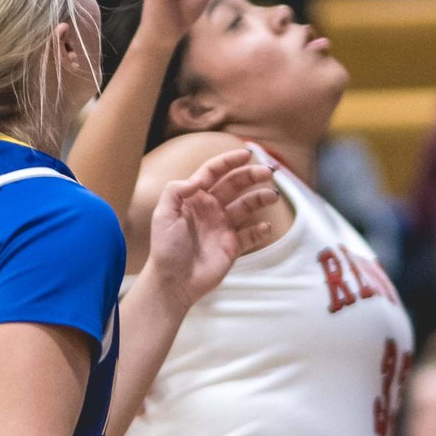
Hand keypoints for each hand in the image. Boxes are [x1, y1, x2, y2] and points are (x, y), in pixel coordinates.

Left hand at [146, 145, 282, 307]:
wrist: (173, 282)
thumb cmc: (165, 248)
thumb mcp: (162, 215)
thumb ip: (176, 191)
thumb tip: (198, 179)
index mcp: (194, 198)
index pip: (214, 172)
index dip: (230, 161)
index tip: (247, 154)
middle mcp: (211, 208)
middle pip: (235, 185)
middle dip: (252, 176)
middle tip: (268, 172)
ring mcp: (223, 227)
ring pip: (247, 206)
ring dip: (260, 198)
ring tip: (272, 196)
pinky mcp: (232, 246)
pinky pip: (250, 235)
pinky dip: (260, 230)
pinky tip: (264, 227)